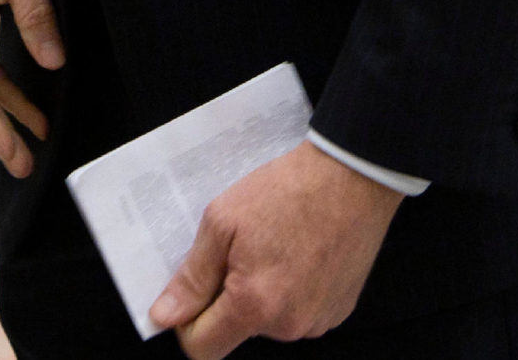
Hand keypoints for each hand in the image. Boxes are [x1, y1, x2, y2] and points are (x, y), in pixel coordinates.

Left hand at [149, 143, 402, 356]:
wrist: (352, 176)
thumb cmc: (287, 191)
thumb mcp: (222, 221)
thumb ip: (192, 277)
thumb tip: (165, 316)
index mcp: (255, 306)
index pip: (203, 348)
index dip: (187, 322)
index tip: (195, 288)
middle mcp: (290, 326)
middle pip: (236, 331)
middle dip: (227, 297)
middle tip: (239, 249)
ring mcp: (318, 322)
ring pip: (268, 321)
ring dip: (260, 293)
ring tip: (274, 245)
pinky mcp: (339, 311)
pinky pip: (298, 312)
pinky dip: (290, 290)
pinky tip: (298, 252)